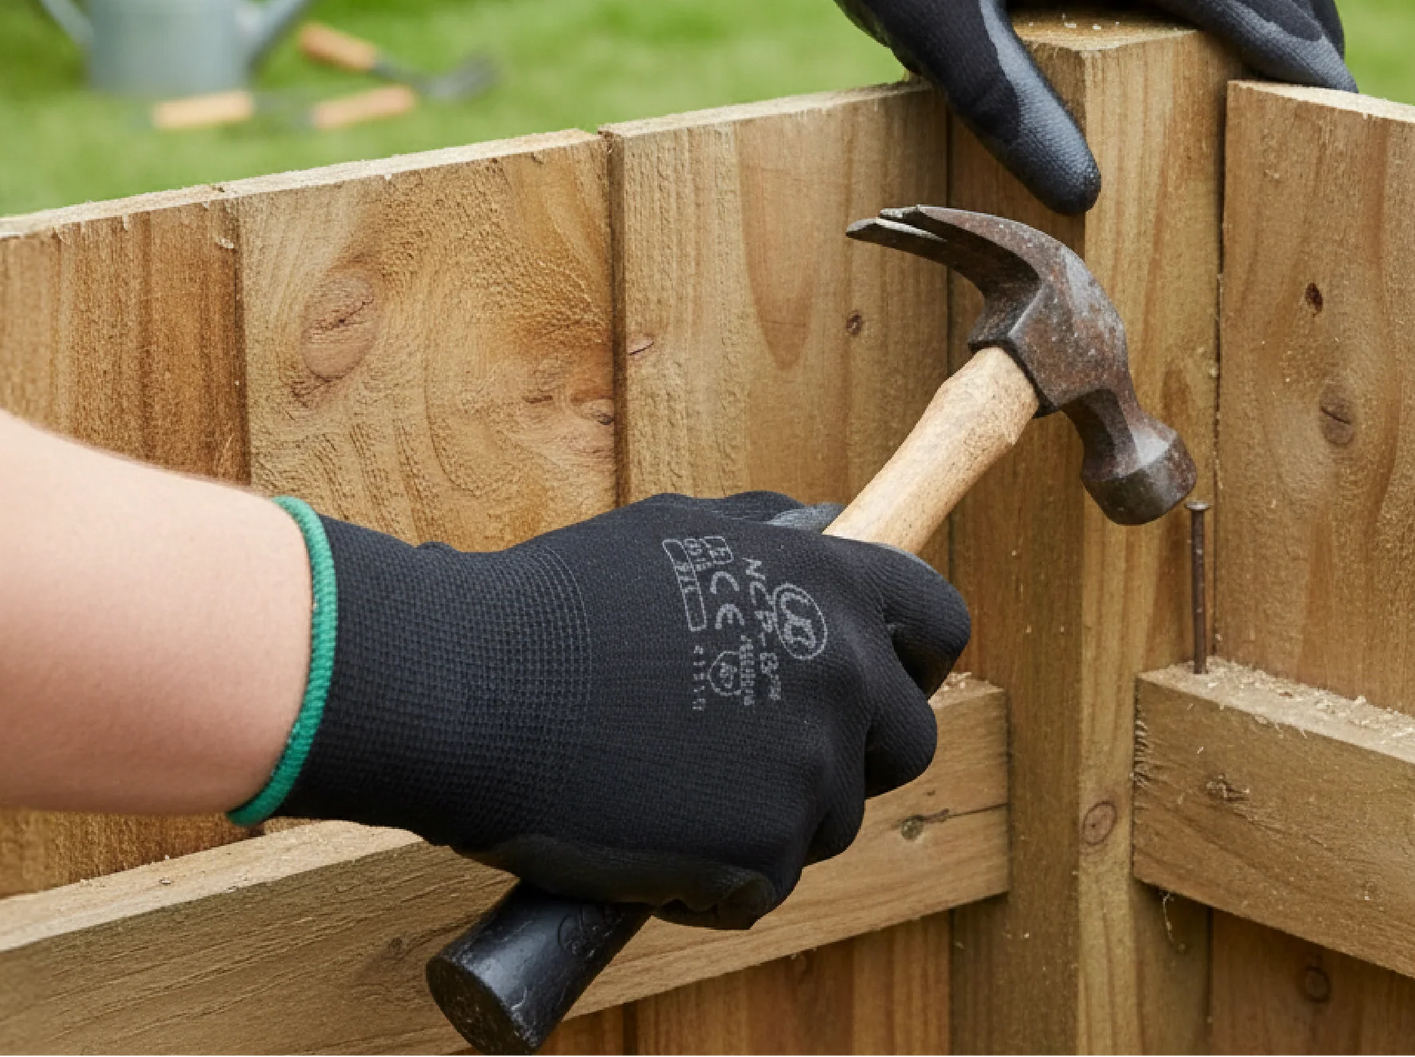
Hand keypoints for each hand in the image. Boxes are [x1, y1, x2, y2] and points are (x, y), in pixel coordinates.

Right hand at [268, 492, 969, 927]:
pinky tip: (647, 843)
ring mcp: (808, 770)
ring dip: (771, 816)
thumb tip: (824, 528)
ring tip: (676, 792)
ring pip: (832, 819)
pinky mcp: (762, 856)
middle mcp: (842, 675)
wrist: (474, 689)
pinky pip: (763, 886)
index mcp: (832, 589)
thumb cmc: (558, 605)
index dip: (919, 658)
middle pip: (910, 739)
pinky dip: (713, 880)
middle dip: (856, 753)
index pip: (940, 625)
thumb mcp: (677, 529)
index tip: (892, 680)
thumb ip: (768, 538)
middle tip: (771, 756)